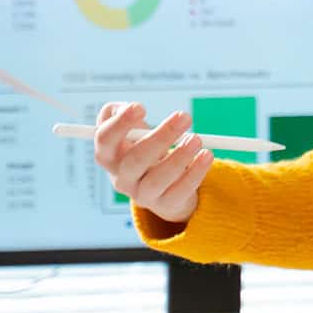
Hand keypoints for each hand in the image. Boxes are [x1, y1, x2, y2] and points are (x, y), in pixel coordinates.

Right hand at [95, 102, 214, 223]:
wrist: (161, 184)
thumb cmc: (143, 148)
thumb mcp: (130, 129)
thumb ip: (121, 112)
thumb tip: (129, 107)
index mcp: (108, 156)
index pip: (105, 139)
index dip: (120, 124)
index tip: (141, 107)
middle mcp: (121, 178)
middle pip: (135, 160)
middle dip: (161, 136)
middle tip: (184, 116)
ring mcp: (142, 195)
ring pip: (157, 179)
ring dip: (179, 156)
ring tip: (197, 138)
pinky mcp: (165, 204)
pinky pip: (180, 190)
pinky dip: (195, 172)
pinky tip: (206, 155)